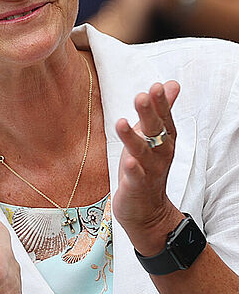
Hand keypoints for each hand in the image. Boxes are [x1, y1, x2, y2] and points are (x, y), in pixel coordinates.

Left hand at [113, 81, 183, 255]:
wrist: (147, 209)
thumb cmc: (147, 167)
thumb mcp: (153, 136)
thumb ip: (161, 111)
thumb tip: (171, 84)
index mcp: (163, 140)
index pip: (164, 118)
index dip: (161, 103)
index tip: (156, 86)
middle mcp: (160, 154)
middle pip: (156, 132)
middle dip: (149, 114)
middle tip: (142, 96)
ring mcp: (149, 171)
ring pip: (142, 152)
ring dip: (132, 138)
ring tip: (122, 122)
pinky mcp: (137, 186)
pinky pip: (136, 177)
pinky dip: (132, 169)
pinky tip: (127, 161)